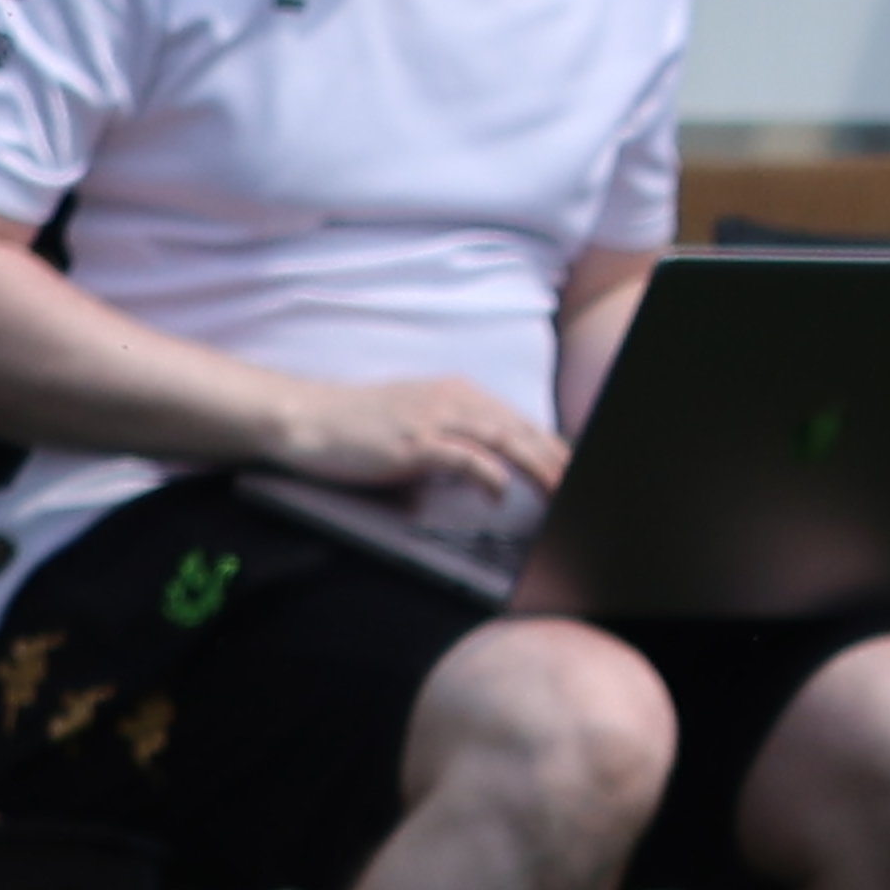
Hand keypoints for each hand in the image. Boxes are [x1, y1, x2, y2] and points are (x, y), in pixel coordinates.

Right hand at [276, 371, 565, 514]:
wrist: (306, 419)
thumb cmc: (359, 428)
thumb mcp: (418, 425)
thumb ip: (456, 440)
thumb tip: (490, 471)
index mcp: (459, 395)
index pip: (520, 423)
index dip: (553, 448)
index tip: (576, 470)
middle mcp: (454, 401)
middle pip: (522, 431)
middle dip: (557, 459)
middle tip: (583, 485)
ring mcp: (433, 419)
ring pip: (504, 440)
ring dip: (538, 466)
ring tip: (561, 491)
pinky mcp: (412, 442)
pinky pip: (462, 457)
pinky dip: (488, 474)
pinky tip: (501, 494)